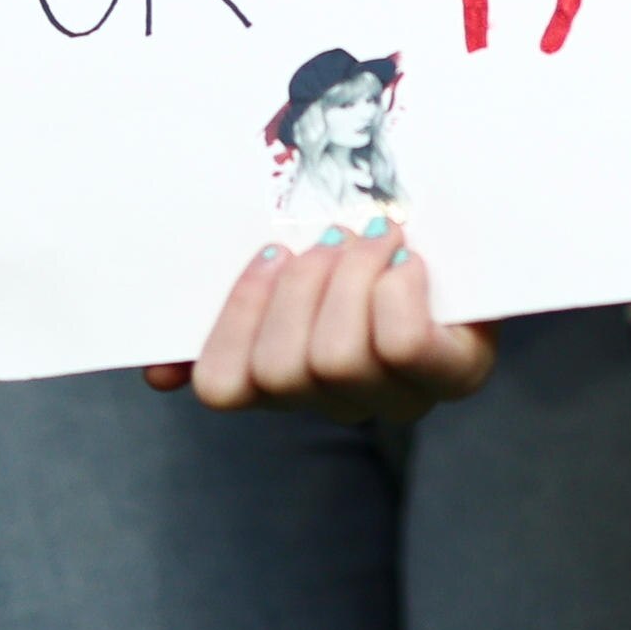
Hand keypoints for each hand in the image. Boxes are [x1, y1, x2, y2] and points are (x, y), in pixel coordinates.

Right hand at [143, 228, 498, 420]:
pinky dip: (396, 288)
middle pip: (279, 372)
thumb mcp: (292, 258)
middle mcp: (340, 404)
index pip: (222, 386)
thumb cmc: (367, 235)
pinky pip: (400, 346)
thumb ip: (234, 304)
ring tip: (378, 236)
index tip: (269, 251)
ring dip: (353, 274)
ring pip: (335, 359)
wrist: (471, 225)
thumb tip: (159, 373)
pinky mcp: (455, 376)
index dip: (236, 316)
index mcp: (285, 381)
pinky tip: (407, 260)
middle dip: (302, 284)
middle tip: (333, 238)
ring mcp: (399, 397)